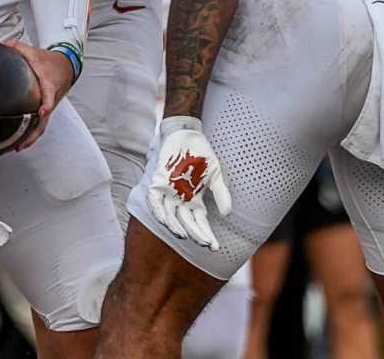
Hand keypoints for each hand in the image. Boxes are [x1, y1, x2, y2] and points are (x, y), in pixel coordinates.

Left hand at [1, 39, 73, 150]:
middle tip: (22, 142)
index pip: (49, 96)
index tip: (42, 111)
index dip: (46, 104)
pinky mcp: (46, 110)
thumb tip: (3, 45)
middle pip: (45, 119)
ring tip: (18, 147)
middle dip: (34, 133)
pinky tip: (20, 141)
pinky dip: (31, 134)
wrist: (66, 67)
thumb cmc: (50, 61)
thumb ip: (18, 48)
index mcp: (49, 84)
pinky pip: (40, 124)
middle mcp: (50, 98)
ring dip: (32, 138)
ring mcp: (49, 106)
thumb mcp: (34, 52)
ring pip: (42, 126)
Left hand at [146, 116, 231, 250]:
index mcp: (195, 200)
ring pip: (170, 217)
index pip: (200, 223)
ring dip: (176, 227)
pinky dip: (160, 213)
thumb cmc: (201, 154)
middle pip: (187, 223)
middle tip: (205, 243)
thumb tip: (227, 214)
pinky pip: (156, 203)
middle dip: (196, 235)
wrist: (187, 134)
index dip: (207, 235)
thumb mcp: (216, 174)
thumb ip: (221, 194)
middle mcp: (181, 200)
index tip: (215, 248)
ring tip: (185, 236)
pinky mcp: (158, 183)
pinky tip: (166, 222)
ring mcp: (168, 193)